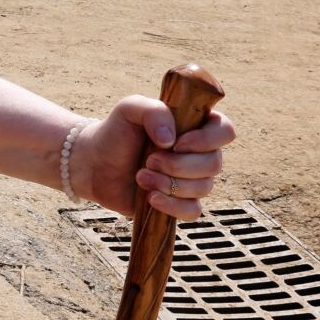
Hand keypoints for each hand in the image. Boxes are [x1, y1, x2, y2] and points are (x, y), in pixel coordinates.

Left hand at [70, 97, 235, 220]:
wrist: (94, 163)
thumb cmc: (115, 131)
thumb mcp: (130, 108)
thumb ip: (154, 111)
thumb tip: (172, 140)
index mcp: (194, 126)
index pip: (225, 131)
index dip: (207, 140)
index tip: (177, 142)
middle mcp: (199, 153)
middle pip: (215, 163)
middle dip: (179, 164)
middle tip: (149, 159)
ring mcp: (190, 179)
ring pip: (204, 188)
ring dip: (169, 183)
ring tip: (141, 175)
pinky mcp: (178, 202)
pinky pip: (193, 211)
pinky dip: (173, 206)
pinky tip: (150, 198)